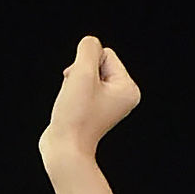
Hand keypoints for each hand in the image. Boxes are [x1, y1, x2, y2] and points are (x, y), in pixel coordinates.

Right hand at [39, 36, 141, 174]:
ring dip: (75, 82)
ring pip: (87, 73)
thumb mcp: (82, 72)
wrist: (65, 149)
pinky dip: (73, 91)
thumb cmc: (76, 116)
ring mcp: (109, 103)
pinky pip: (82, 85)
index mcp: (129, 88)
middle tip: (78, 96)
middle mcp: (123, 96)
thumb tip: (90, 44)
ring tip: (74, 102)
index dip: (87, 65)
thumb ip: (88, 48)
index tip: (84, 88)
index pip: (105, 53)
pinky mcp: (95, 108)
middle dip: (81, 73)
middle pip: (97, 62)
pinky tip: (72, 106)